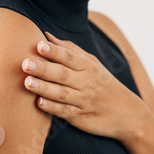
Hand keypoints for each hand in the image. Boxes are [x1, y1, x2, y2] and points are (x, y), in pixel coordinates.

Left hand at [21, 31, 145, 139]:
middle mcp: (86, 83)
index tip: (39, 45)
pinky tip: (39, 103)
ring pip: (61, 93)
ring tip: (27, 82)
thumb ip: (70, 50)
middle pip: (62, 74)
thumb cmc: (105, 85)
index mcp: (88, 67)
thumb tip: (47, 36)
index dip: (54, 51)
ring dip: (44, 88)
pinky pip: (65, 112)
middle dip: (44, 68)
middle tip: (25, 63)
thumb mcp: (93, 64)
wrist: (127, 114)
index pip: (69, 57)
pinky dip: (52, 108)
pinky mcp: (80, 117)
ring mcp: (83, 101)